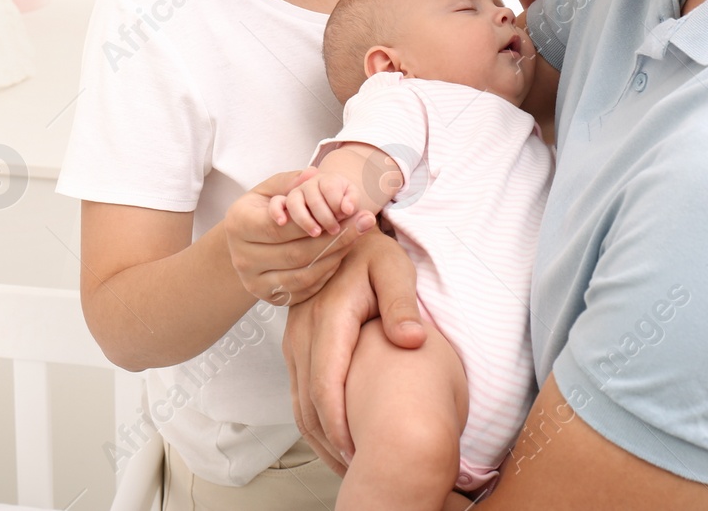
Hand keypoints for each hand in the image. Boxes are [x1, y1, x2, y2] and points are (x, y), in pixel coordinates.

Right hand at [226, 168, 375, 306]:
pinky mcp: (269, 297)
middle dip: (335, 238)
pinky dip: (327, 272)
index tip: (345, 212)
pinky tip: (341, 254)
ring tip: (358, 236)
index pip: (279, 227)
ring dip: (335, 255)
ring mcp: (254, 282)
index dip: (313, 220)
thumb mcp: (271, 189)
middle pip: (295, 253)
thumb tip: (313, 174)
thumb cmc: (261, 209)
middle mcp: (242, 258)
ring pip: (303, 274)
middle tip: (365, 222)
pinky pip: (306, 288)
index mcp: (238, 225)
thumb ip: (291, 181)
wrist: (245, 242)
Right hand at [283, 230, 421, 470]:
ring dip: (320, 437)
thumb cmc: (372, 253)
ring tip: (349, 464)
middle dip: (331, 443)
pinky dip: (315, 420)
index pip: (327, 385)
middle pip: (307, 403)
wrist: (339, 233)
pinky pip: (299, 391)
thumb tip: (412, 340)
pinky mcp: (296, 344)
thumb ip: (402, 305)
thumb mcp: (395, 270)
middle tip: (360, 473)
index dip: (340, 426)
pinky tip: (337, 438)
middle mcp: (303, 332)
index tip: (361, 455)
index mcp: (328, 318)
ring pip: (299, 402)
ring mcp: (295, 339)